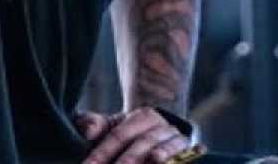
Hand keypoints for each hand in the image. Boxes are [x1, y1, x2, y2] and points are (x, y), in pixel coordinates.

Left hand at [77, 107, 197, 163]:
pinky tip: (160, 161)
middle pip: (142, 143)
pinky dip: (175, 160)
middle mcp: (163, 127)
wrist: (164, 137)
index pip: (119, 134)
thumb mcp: (112, 128)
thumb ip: (95, 125)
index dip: (102, 152)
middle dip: (126, 160)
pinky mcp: (191, 153)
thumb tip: (86, 130)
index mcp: (143, 117)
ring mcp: (178, 141)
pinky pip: (184, 157)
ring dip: (153, 159)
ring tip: (145, 162)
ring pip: (164, 150)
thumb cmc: (131, 136)